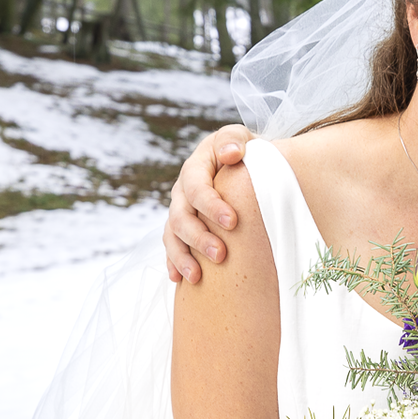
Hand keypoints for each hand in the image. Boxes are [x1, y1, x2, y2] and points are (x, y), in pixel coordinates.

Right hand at [164, 124, 254, 282]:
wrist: (243, 165)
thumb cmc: (246, 153)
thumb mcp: (242, 139)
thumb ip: (235, 140)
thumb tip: (230, 153)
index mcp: (196, 167)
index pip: (197, 188)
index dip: (211, 206)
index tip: (233, 222)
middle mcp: (183, 191)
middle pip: (180, 216)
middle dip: (199, 237)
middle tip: (221, 255)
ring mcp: (180, 210)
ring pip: (172, 235)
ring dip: (182, 257)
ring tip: (197, 276)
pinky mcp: (182, 229)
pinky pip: (172, 247)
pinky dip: (174, 263)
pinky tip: (179, 280)